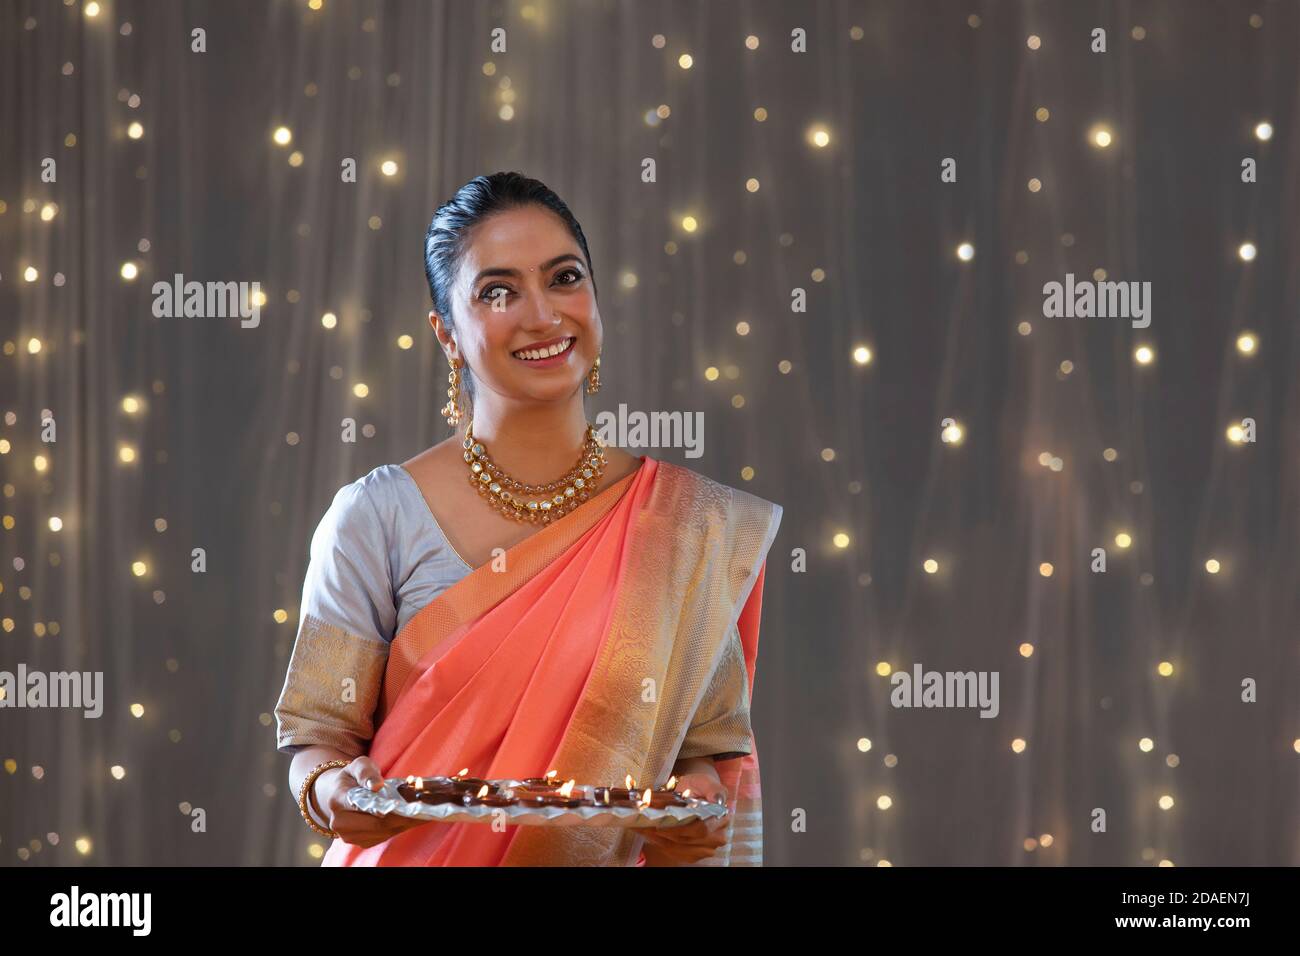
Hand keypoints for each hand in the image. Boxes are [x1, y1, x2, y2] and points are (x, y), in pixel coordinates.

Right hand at [314, 755, 429, 848]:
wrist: (336, 795)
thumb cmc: (351, 778)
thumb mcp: (357, 765)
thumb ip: (366, 771)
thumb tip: (376, 785)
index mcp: (338, 800)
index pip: (363, 806)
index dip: (386, 807)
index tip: (406, 804)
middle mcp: (340, 823)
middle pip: (377, 823)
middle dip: (403, 816)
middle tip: (425, 808)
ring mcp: (350, 836)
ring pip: (384, 832)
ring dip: (405, 823)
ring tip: (425, 812)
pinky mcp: (362, 842)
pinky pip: (385, 836)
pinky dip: (401, 827)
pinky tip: (414, 818)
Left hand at [639, 771, 728, 864]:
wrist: (695, 793)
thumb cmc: (700, 786)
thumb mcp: (706, 781)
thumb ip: (713, 788)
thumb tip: (718, 798)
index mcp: (721, 818)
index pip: (701, 830)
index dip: (680, 830)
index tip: (661, 826)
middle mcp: (717, 836)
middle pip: (688, 842)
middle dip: (664, 835)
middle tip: (645, 826)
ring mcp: (706, 847)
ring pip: (680, 850)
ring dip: (659, 841)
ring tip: (643, 830)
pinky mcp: (694, 853)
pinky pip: (676, 854)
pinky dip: (660, 845)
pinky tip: (649, 835)